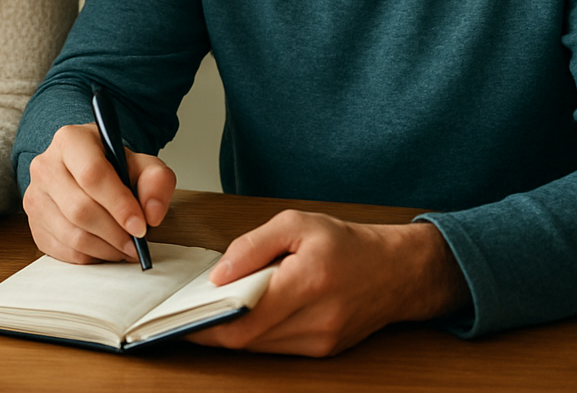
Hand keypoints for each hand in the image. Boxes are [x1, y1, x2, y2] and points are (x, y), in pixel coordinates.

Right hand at [23, 123, 175, 263]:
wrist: (88, 171)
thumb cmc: (114, 166)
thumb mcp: (143, 164)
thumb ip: (157, 181)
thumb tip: (152, 214)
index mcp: (71, 140)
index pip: (92, 174)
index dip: (119, 204)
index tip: (140, 226)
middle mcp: (45, 165)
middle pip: (80, 209)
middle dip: (114, 233)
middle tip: (136, 243)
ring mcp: (35, 196)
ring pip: (71, 234)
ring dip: (104, 249)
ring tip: (125, 248)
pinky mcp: (34, 223)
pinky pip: (62, 251)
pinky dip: (90, 257)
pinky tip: (105, 248)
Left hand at [187, 210, 470, 356]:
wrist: (396, 271)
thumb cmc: (345, 242)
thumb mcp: (295, 224)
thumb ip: (252, 246)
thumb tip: (218, 275)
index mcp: (307, 282)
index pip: (245, 321)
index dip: (207, 326)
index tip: (180, 319)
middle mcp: (316, 320)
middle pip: (249, 341)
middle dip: (214, 329)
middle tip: (187, 312)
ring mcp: (321, 342)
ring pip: (261, 348)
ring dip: (234, 333)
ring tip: (212, 309)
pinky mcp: (324, 352)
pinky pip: (278, 348)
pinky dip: (257, 334)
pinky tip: (245, 314)